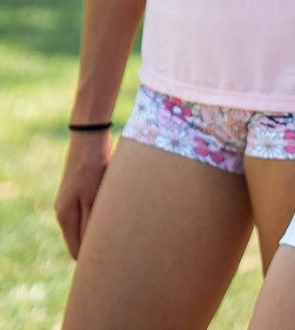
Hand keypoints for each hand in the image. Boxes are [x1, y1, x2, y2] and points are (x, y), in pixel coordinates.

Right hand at [54, 130, 113, 257]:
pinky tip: (122, 211)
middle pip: (82, 239)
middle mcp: (65, 211)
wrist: (91, 135)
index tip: (114, 262)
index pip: (77, 250)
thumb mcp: (94, 195)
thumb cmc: (93, 165)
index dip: (93, 259)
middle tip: (124, 248)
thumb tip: (93, 246)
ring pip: (88, 224)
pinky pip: (92, 210)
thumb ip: (92, 221)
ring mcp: (72, 200)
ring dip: (104, 227)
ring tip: (126, 230)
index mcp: (65, 216)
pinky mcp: (82, 190)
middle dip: (100, 244)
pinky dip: (104, 214)